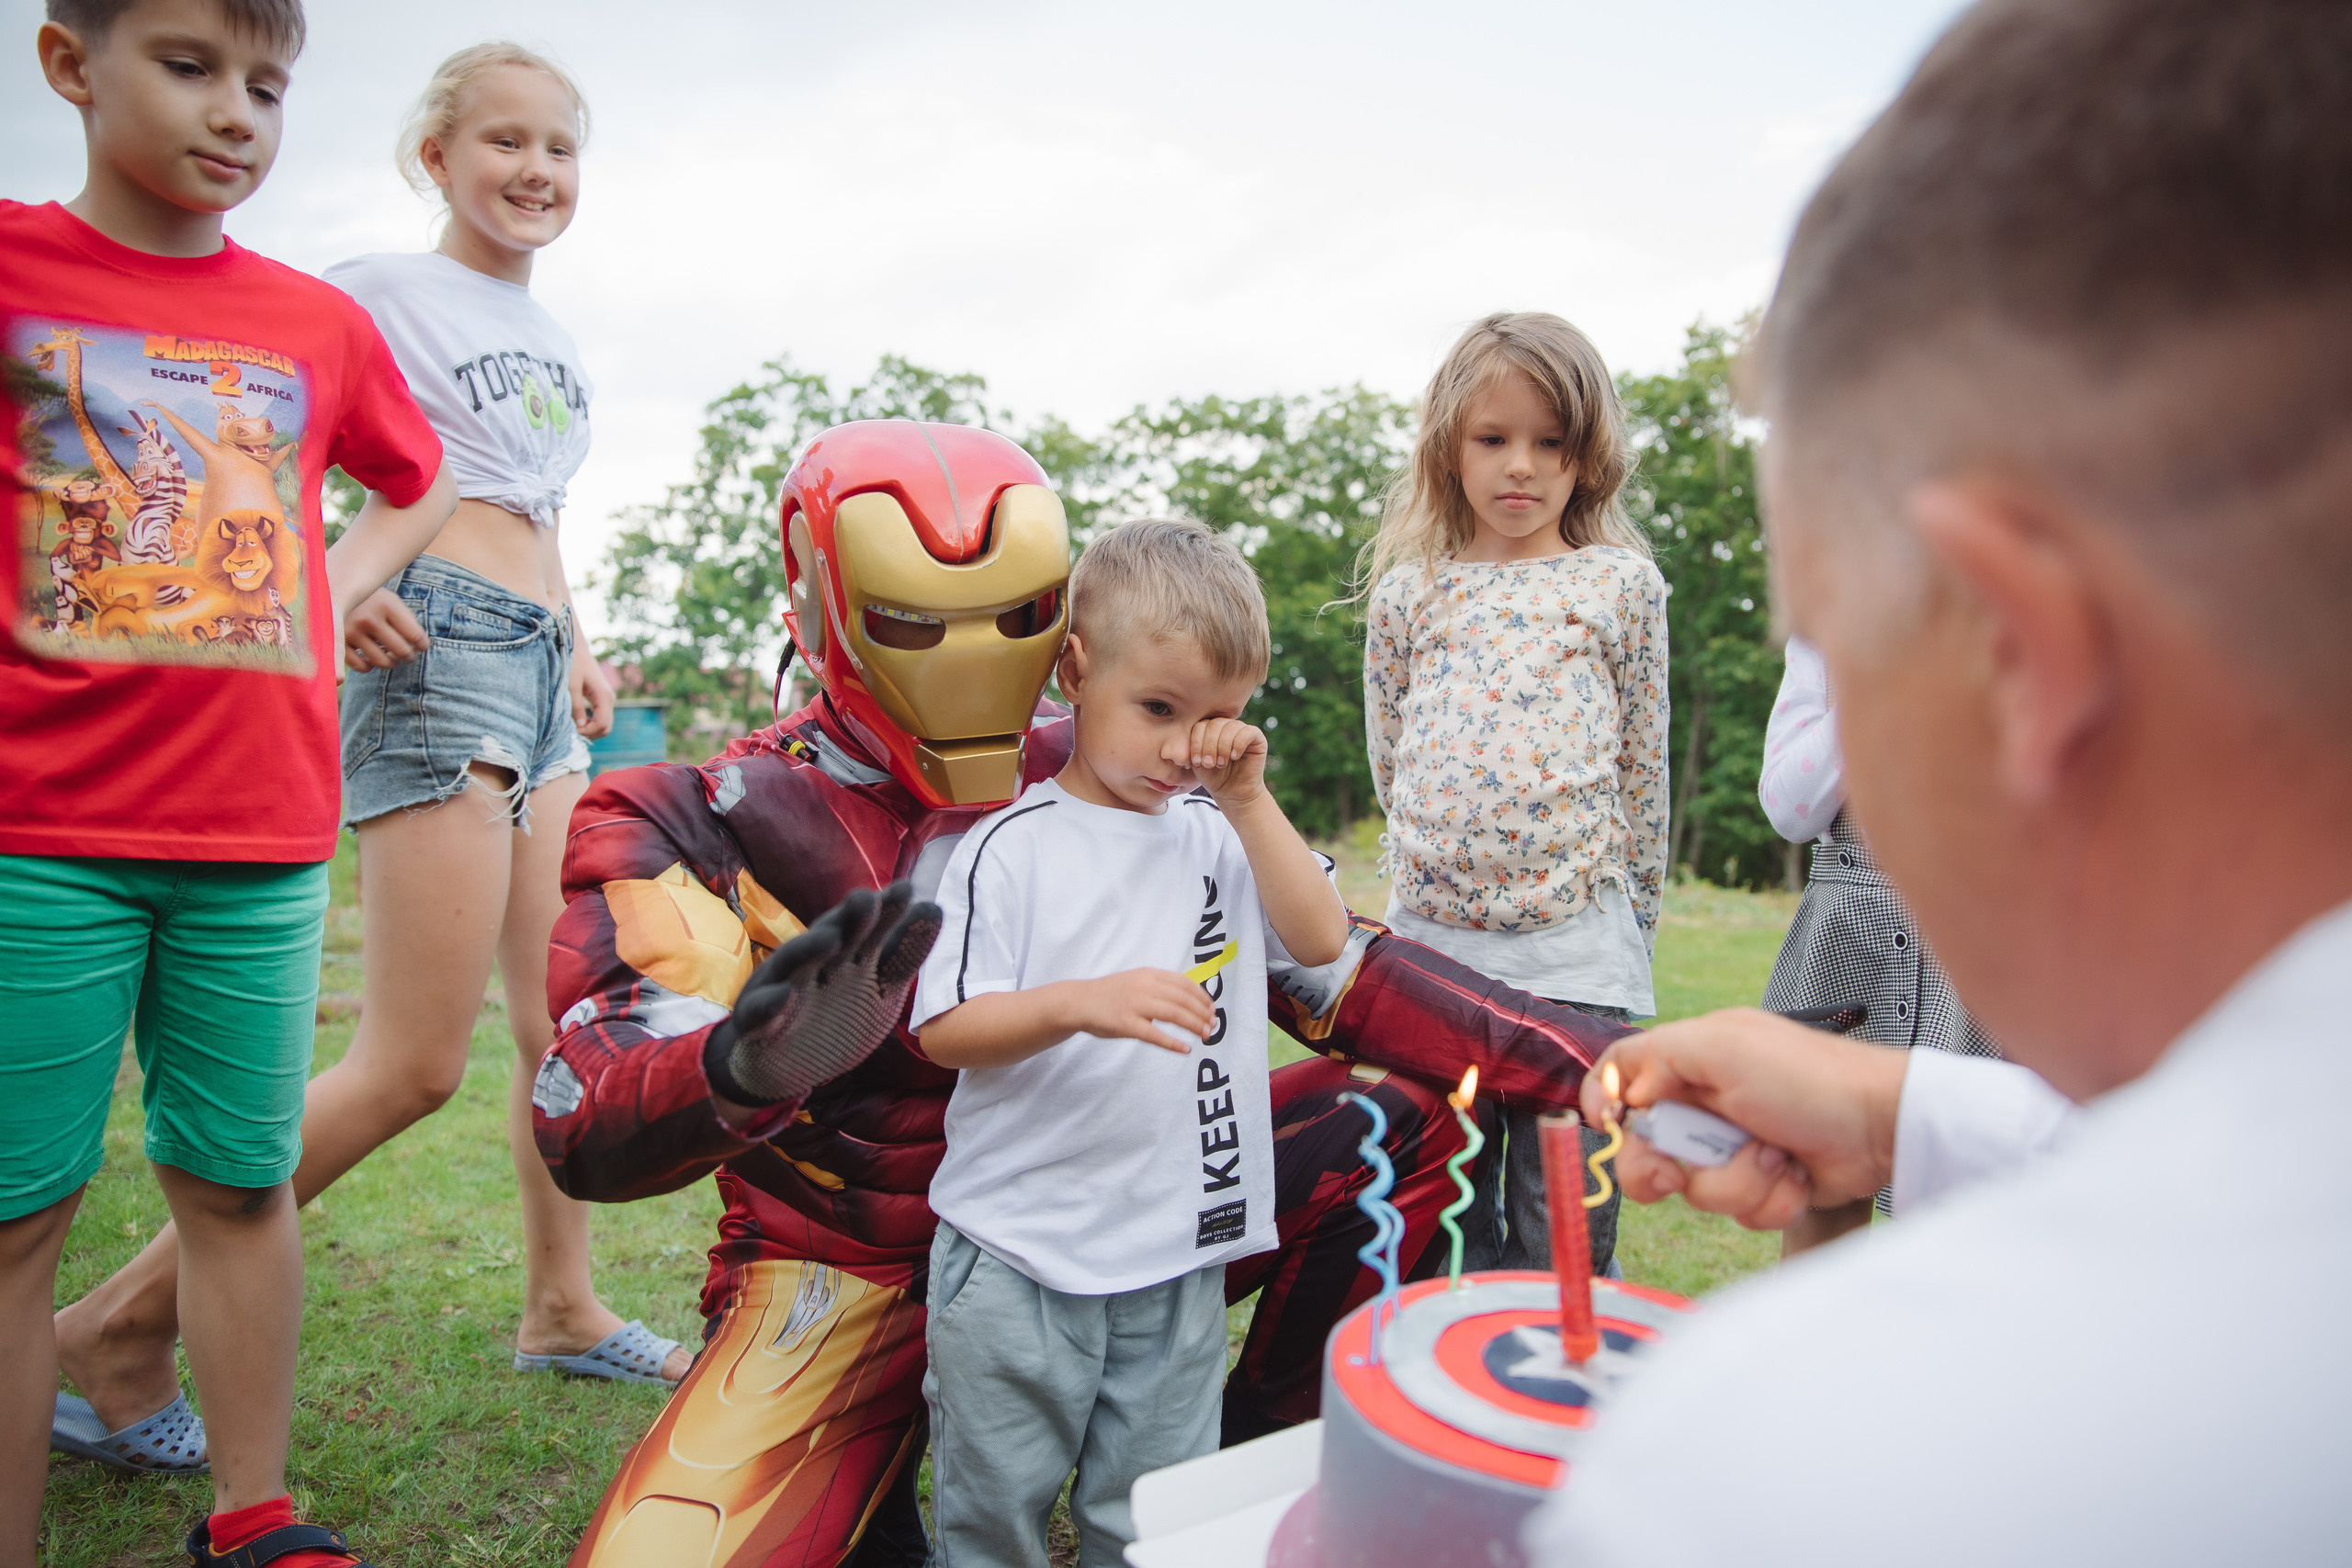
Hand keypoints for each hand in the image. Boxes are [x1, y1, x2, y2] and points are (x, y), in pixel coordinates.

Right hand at [344, 587, 425, 673]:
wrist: (333, 590)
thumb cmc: (371, 600)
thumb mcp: (391, 601)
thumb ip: (407, 622)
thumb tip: (420, 648)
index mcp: (386, 604)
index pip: (415, 635)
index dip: (423, 645)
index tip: (422, 647)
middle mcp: (369, 618)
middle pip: (401, 651)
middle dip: (409, 656)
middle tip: (408, 655)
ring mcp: (351, 631)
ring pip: (382, 662)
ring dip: (391, 663)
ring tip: (392, 658)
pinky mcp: (338, 642)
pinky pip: (361, 666)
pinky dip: (370, 667)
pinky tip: (371, 660)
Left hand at [571, 642, 615, 738]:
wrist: (577, 650)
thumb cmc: (573, 664)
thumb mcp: (571, 686)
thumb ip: (576, 707)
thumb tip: (579, 726)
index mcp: (604, 696)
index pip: (603, 724)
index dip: (588, 732)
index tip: (572, 730)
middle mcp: (609, 699)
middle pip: (606, 728)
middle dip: (590, 733)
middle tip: (572, 730)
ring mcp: (607, 699)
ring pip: (604, 724)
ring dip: (590, 729)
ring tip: (573, 725)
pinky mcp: (602, 699)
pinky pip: (600, 718)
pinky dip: (591, 723)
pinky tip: (578, 720)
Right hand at [704, 881, 941, 1111]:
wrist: (782, 1066)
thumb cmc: (835, 1017)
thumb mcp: (879, 990)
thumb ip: (903, 955)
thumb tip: (935, 907)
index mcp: (847, 956)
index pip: (870, 930)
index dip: (887, 912)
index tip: (908, 890)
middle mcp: (815, 964)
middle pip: (833, 936)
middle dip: (849, 920)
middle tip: (868, 900)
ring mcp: (783, 988)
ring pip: (795, 964)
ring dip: (809, 949)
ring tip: (830, 938)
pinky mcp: (757, 1021)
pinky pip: (762, 1011)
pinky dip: (772, 1004)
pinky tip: (785, 996)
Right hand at [1061, 968, 1217, 1053]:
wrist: (1078, 1001)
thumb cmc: (1110, 994)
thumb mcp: (1136, 981)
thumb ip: (1158, 987)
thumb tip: (1188, 1000)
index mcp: (1148, 974)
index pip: (1183, 983)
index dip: (1201, 997)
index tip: (1212, 1008)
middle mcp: (1144, 986)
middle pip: (1182, 1000)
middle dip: (1202, 1013)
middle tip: (1213, 1025)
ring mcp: (1135, 1005)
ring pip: (1174, 1014)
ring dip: (1194, 1025)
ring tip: (1206, 1036)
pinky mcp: (1126, 1024)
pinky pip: (1155, 1035)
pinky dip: (1173, 1043)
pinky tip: (1185, 1049)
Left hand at [1176, 717, 1268, 807]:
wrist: (1232, 794)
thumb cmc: (1214, 778)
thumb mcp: (1198, 761)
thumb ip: (1194, 745)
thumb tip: (1186, 732)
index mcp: (1211, 729)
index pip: (1201, 725)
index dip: (1196, 742)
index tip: (1196, 762)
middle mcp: (1227, 726)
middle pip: (1214, 724)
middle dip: (1209, 746)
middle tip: (1209, 764)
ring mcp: (1242, 730)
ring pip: (1230, 726)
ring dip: (1222, 746)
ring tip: (1221, 764)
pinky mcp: (1257, 738)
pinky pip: (1247, 731)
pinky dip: (1238, 744)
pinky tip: (1234, 757)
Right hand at [1579, 1007, 1906, 1230]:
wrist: (1880, 1128)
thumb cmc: (1808, 1079)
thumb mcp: (1724, 1046)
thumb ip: (1660, 1057)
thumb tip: (1628, 1095)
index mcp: (1691, 1061)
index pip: (1622, 1074)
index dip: (1605, 1101)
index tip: (1610, 1127)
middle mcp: (1705, 1104)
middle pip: (1644, 1148)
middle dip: (1663, 1168)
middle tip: (1679, 1170)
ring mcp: (1732, 1147)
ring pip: (1694, 1189)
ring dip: (1735, 1182)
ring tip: (1774, 1157)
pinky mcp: (1761, 1184)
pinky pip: (1738, 1210)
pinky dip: (1768, 1199)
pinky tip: (1794, 1175)